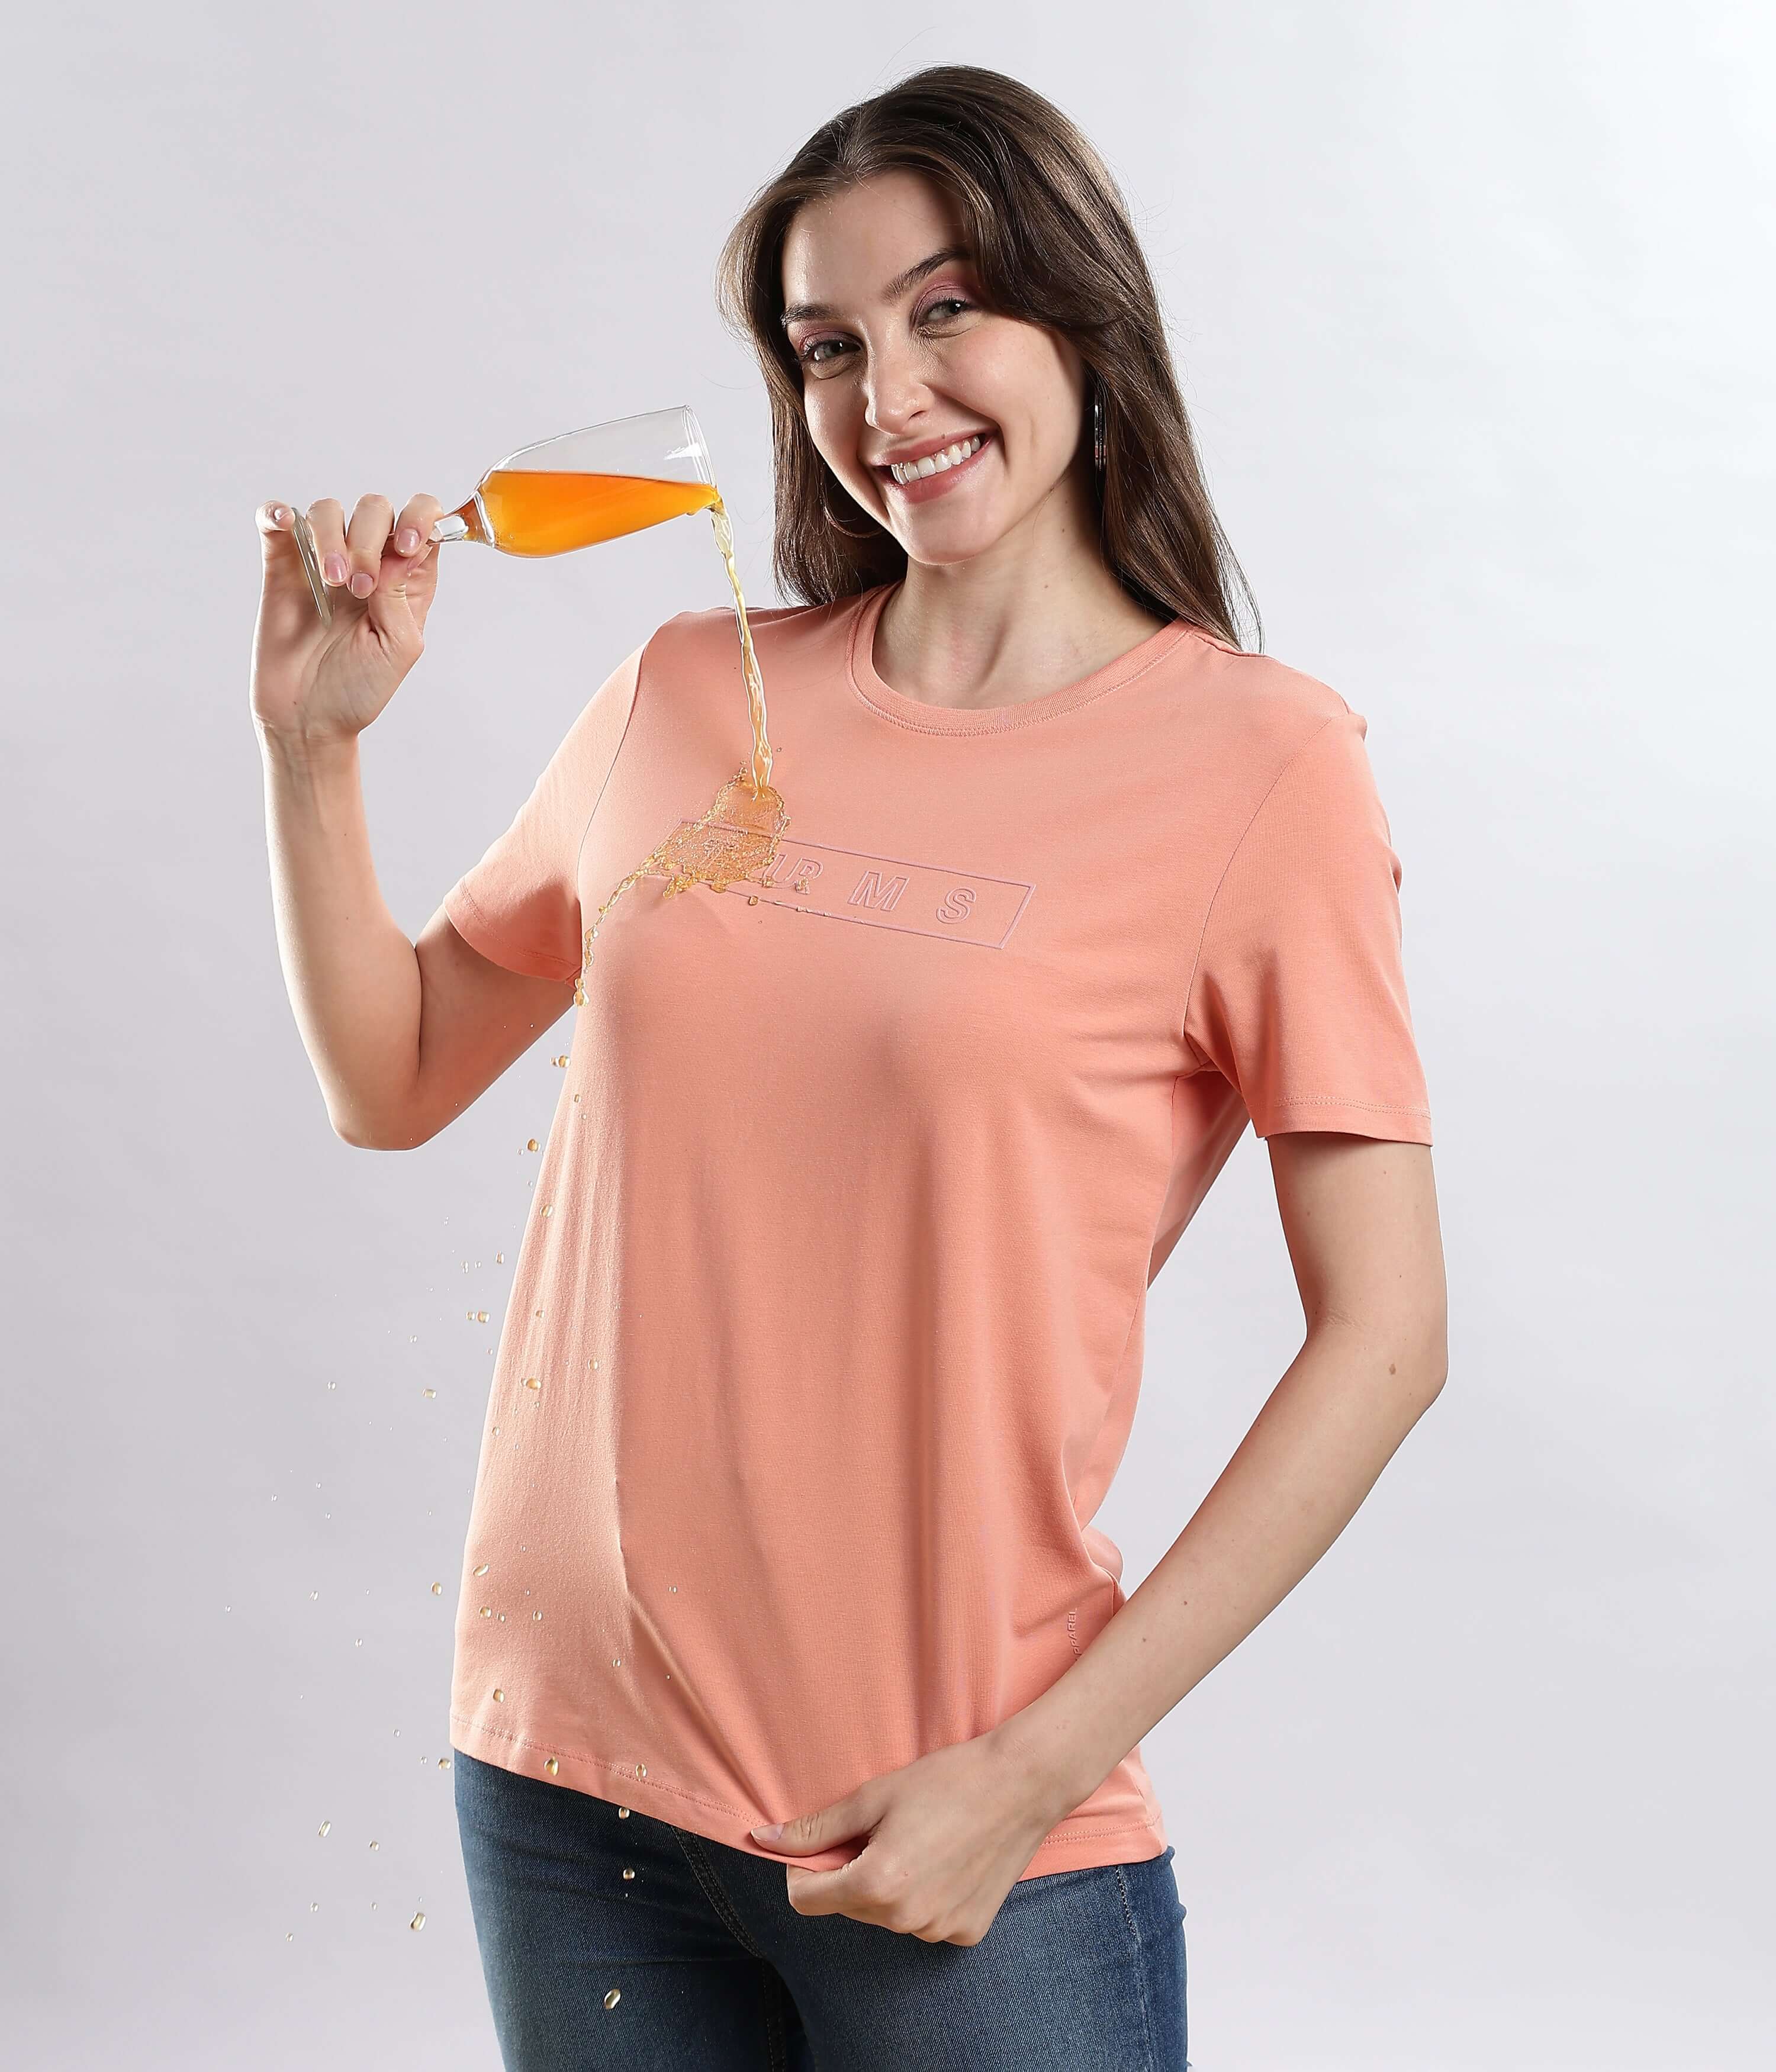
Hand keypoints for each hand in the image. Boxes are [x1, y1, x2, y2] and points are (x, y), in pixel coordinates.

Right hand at [251, 491, 447, 749]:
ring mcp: (323, 560)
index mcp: (405, 580)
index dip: (421, 519)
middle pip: (375, 509)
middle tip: (359, 588)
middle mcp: (367, 562)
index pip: (423, 523)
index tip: (408, 544)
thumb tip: (395, 550)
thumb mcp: (399, 648)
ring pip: (328, 511)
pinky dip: (278, 513)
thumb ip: (402, 595)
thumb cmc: (359, 688)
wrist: (308, 716)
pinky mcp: (282, 566)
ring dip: (332, 537)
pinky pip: (276, 520)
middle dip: (370, 538)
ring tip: (332, 581)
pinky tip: (284, 524)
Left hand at [749, 1726, 1067, 1946]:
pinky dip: (926, 1897)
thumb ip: (816, 1828)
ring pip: (887, 1915)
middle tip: (882, 1830)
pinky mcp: (967, 1932)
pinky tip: (948, 1861)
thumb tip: (761, 1840)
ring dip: (889, 1887)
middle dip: (851, 1873)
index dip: (803, 1870)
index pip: (806, 1901)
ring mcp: (939, 1931)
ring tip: (920, 1841)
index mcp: (876, 1885)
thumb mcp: (873, 1796)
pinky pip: (926, 1922)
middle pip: (848, 1906)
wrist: (1021, 1784)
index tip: (825, 1843)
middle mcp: (905, 1920)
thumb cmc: (946, 1780)